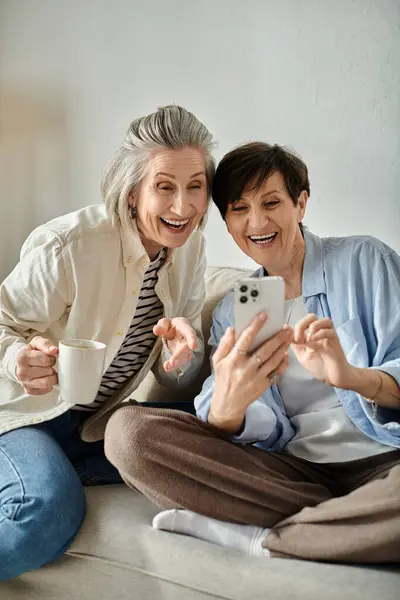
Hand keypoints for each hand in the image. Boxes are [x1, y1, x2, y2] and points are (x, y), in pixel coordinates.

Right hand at [16, 336, 58, 394]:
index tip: (50, 357)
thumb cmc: (32, 352)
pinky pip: (46, 390)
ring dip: (52, 377)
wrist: (22, 362)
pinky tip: (45, 378)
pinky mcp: (29, 390)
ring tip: (48, 372)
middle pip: (48, 371)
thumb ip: (46, 344)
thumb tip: (55, 350)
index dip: (51, 358)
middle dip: (52, 367)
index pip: (45, 360)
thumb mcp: (37, 343)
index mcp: (22, 358)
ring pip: (47, 383)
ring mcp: (25, 383)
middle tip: (49, 365)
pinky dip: (49, 384)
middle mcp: (21, 372)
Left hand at [153, 317, 197, 371]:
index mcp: (184, 327)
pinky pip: (181, 361)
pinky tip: (167, 368)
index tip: (193, 347)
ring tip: (167, 366)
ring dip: (177, 363)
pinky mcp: (182, 355)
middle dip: (179, 355)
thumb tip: (156, 330)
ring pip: (185, 357)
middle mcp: (187, 339)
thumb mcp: (164, 322)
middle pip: (186, 348)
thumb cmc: (170, 325)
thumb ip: (161, 325)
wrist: (174, 330)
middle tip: (172, 362)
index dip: (192, 339)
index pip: (190, 333)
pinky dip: (174, 366)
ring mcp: (186, 348)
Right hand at [208, 313, 292, 432]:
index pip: (245, 339)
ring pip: (274, 360)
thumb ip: (224, 344)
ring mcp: (257, 378)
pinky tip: (286, 355)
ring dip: (283, 348)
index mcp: (233, 360)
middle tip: (286, 327)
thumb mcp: (217, 361)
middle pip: (265, 350)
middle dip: (277, 337)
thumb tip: (232, 329)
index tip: (263, 315)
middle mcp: (246, 368)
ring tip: (289, 337)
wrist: (228, 404)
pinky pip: (277, 372)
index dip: (255, 326)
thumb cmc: (223, 379)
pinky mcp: (264, 385)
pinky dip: (283, 363)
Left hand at [291, 314, 353, 387]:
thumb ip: (294, 342)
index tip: (291, 339)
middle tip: (298, 338)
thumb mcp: (301, 354)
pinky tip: (314, 342)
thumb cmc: (318, 366)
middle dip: (302, 324)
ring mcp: (329, 336)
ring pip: (324, 320)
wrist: (332, 377)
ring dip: (313, 327)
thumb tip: (285, 327)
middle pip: (312, 316)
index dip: (295, 328)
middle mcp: (320, 332)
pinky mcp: (336, 341)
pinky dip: (320, 334)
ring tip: (308, 340)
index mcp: (311, 334)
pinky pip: (330, 331)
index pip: (302, 322)